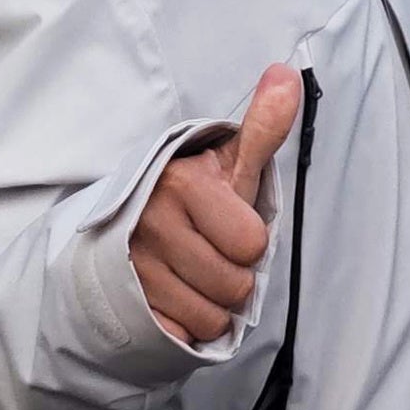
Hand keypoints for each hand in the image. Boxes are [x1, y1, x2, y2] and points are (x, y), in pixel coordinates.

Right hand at [130, 66, 299, 345]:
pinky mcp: (123, 303)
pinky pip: (181, 334)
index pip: (251, 244)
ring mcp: (134, 266)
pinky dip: (185, 325)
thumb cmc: (192, 195)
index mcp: (182, 184)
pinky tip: (175, 299)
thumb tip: (286, 75)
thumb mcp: (228, 162)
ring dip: (212, 305)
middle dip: (233, 278)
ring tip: (196, 277)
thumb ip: (262, 126)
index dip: (249, 241)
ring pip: (210, 316)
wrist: (127, 225)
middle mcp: (151, 223)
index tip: (229, 226)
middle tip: (212, 254)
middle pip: (234, 286)